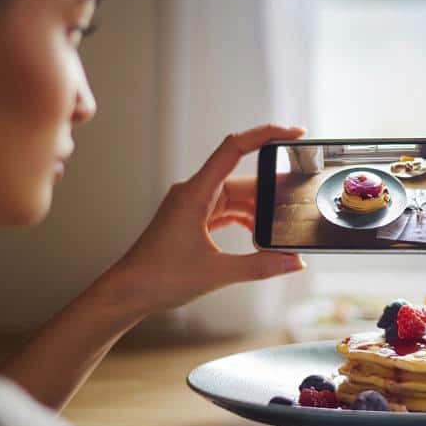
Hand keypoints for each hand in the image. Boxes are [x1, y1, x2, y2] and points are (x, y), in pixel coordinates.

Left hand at [98, 124, 305, 317]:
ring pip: (235, 196)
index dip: (266, 135)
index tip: (293, 133)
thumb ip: (261, 266)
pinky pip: (226, 210)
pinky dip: (245, 219)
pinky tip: (258, 234)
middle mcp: (193, 193)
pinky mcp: (192, 220)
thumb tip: (293, 261)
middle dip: (271, 187)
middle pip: (241, 177)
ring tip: (280, 223)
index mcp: (195, 193)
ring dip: (258, 208)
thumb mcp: (218, 272)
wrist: (129, 292)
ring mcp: (192, 206)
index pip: (235, 148)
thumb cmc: (159, 277)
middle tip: (297, 197)